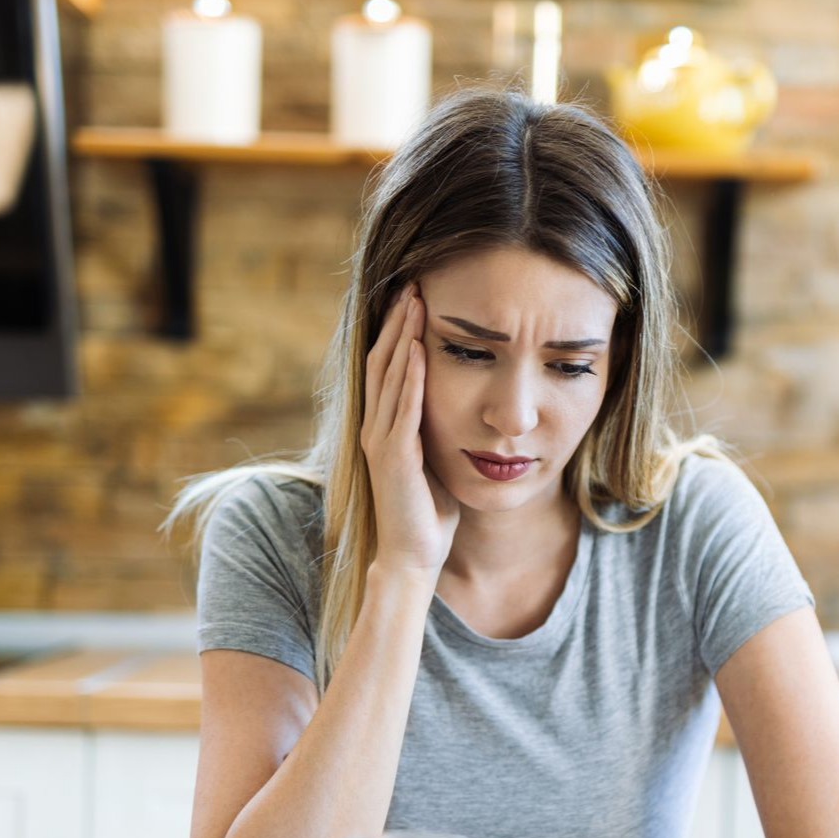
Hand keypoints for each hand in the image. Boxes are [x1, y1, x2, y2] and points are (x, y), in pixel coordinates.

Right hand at [361, 281, 459, 578]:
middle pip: (383, 361)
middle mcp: (375, 427)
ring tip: (415, 301)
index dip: (399, 330)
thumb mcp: (435, 459)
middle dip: (398, 321)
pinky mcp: (391, 458)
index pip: (389, 366)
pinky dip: (408, 378)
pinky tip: (418, 350)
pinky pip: (401, 409)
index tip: (417, 295)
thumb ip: (437, 429)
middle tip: (414, 281)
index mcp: (385, 426)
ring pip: (388, 377)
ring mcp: (380, 442)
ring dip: (402, 337)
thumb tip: (463, 404)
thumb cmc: (429, 512)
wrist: (414, 556)